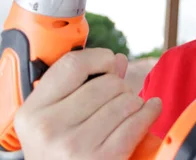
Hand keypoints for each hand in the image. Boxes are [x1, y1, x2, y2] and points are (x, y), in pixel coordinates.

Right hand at [14, 48, 161, 159]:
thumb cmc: (61, 150)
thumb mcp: (57, 118)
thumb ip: (85, 84)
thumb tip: (118, 60)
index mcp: (33, 112)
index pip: (72, 65)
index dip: (98, 58)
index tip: (109, 63)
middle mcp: (50, 128)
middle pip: (107, 83)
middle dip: (120, 86)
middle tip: (116, 98)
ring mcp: (75, 145)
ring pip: (126, 101)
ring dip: (134, 102)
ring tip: (125, 111)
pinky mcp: (103, 158)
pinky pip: (137, 122)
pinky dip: (150, 112)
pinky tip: (150, 109)